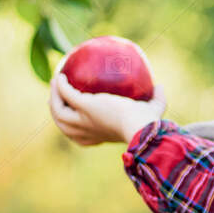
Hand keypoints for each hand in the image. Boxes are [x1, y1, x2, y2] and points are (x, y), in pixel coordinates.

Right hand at [48, 72, 167, 146]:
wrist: (139, 128)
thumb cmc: (148, 124)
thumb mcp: (153, 112)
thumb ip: (158, 100)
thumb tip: (159, 86)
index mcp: (99, 136)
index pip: (81, 138)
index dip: (75, 129)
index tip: (75, 116)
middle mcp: (87, 131)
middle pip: (64, 126)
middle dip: (57, 113)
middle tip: (56, 98)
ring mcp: (82, 120)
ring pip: (58, 111)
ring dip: (53, 97)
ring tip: (55, 82)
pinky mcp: (83, 107)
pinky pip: (66, 94)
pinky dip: (61, 85)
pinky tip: (61, 75)